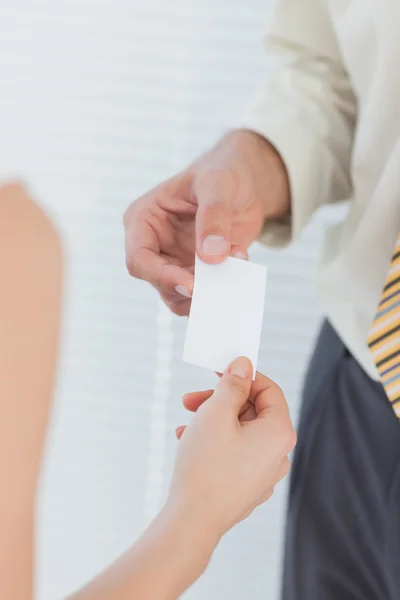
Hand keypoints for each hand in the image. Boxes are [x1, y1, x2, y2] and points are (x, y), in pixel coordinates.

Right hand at [124, 130, 288, 315]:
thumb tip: (211, 255)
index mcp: (143, 220)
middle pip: (159, 283)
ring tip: (236, 259)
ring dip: (209, 289)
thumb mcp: (218, 184)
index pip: (139, 258)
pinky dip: (224, 286)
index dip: (161, 276)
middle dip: (190, 288)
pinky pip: (206, 293)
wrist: (245, 182)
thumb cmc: (222, 173)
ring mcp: (175, 262)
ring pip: (180, 297)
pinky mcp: (198, 272)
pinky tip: (241, 260)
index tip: (191, 285)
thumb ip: (213, 216)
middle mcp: (154, 246)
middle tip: (219, 283)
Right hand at [166, 357, 295, 540]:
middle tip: (193, 398)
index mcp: (279, 433)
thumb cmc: (206, 467)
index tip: (219, 370)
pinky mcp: (246, 487)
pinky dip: (214, 442)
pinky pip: (234, 453)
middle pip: (253, 412)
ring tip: (186, 423)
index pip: (269, 390)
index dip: (243, 376)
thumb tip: (244, 365)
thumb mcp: (216, 413)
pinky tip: (188, 442)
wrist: (191, 522)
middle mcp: (278, 455)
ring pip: (240, 432)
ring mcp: (263, 474)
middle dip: (221, 401)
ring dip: (213, 420)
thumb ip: (232, 384)